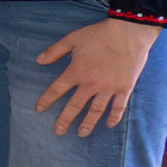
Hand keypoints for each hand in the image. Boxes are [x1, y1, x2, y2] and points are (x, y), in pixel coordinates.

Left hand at [33, 17, 166, 134]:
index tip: (38, 109)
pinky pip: (118, 107)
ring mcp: (109, 88)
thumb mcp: (72, 39)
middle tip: (58, 131)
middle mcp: (91, 84)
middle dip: (65, 119)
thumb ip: (55, 51)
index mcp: (76, 72)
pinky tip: (108, 125)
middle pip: (75, 106)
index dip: (46, 100)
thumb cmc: (99, 35)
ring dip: (88, 123)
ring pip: (96, 111)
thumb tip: (38, 61)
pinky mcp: (124, 88)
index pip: (57, 90)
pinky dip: (113, 117)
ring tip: (81, 133)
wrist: (128, 33)